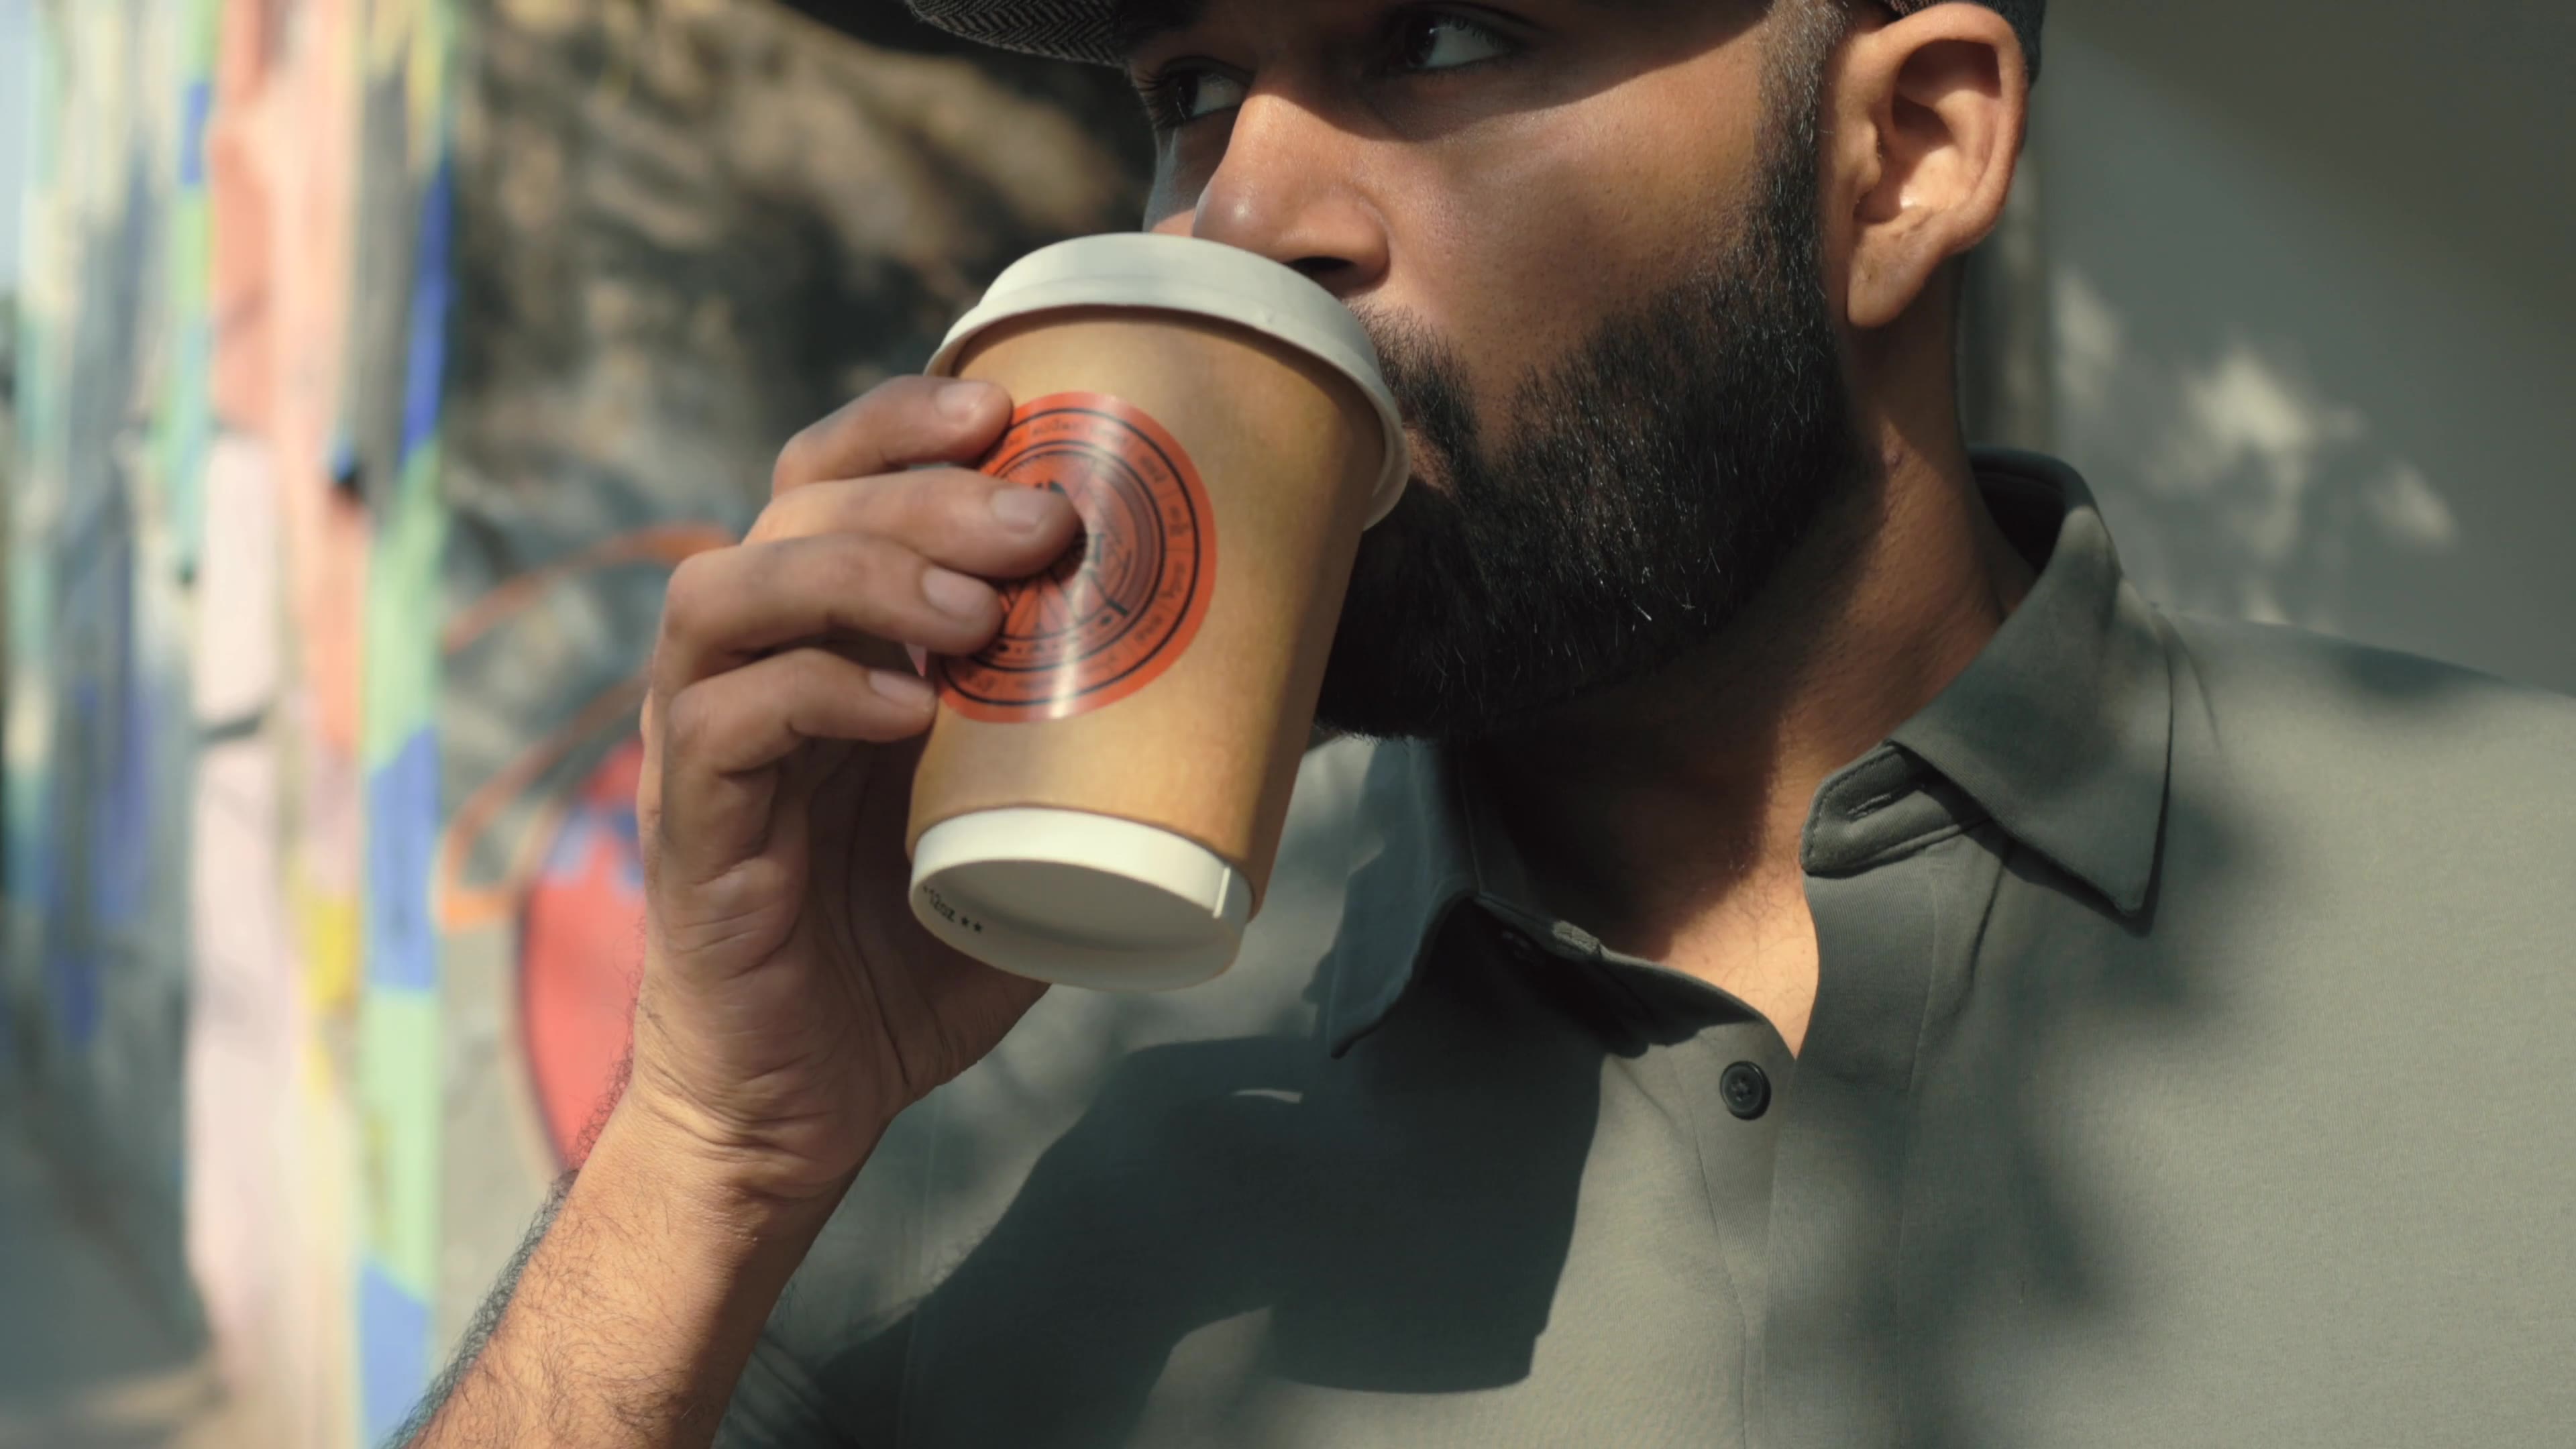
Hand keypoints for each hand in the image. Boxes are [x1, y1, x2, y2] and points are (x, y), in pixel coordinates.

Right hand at [628, 376, 1076, 1203]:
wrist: (801, 1107)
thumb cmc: (913, 962)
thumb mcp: (1030, 838)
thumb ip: (1104, 762)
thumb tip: (1275, 709)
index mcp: (827, 644)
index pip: (833, 481)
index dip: (905, 424)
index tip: (1015, 410)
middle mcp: (754, 667)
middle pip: (795, 507)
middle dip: (919, 489)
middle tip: (1040, 518)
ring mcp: (707, 742)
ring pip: (730, 591)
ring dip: (857, 573)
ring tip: (972, 610)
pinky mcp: (690, 826)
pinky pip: (725, 723)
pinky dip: (816, 694)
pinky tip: (908, 711)